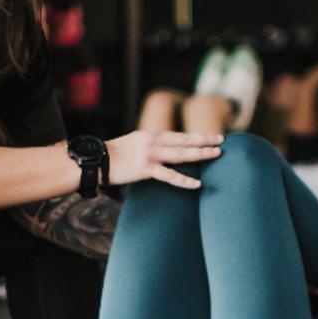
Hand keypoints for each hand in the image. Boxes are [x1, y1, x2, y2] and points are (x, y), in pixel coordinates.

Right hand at [106, 129, 222, 190]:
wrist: (95, 160)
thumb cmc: (112, 156)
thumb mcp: (133, 144)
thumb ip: (148, 146)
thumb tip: (160, 152)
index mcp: (150, 134)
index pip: (179, 135)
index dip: (196, 136)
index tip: (211, 136)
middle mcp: (153, 141)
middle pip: (184, 140)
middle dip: (204, 140)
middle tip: (221, 140)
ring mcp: (150, 154)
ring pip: (181, 153)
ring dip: (200, 153)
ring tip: (216, 154)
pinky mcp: (146, 168)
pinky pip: (170, 175)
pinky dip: (184, 179)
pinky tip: (197, 183)